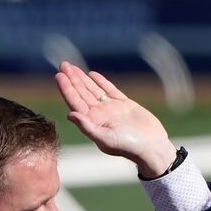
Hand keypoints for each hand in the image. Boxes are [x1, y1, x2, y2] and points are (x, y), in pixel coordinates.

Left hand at [55, 62, 177, 177]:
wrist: (152, 147)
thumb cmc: (129, 147)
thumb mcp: (106, 139)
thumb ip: (87, 127)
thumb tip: (69, 115)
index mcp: (92, 122)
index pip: (75, 102)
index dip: (66, 88)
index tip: (58, 75)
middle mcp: (99, 114)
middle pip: (82, 93)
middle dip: (72, 78)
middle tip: (63, 64)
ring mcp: (111, 108)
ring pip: (93, 89)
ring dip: (82, 78)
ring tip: (72, 67)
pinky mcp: (125, 104)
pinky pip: (110, 90)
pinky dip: (101, 82)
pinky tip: (92, 74)